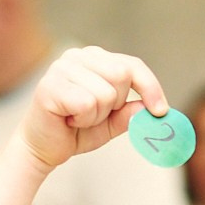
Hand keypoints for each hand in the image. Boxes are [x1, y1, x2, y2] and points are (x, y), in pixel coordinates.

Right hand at [18, 46, 170, 174]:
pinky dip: (83, 119)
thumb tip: (151, 107)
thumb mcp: (111, 123)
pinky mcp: (50, 85)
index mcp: (94, 58)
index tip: (161, 111)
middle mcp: (77, 56)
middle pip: (122, 75)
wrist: (43, 148)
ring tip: (77, 118)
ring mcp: (62, 67)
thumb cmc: (76, 131)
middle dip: (115, 105)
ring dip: (97, 116)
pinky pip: (87, 103)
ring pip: (105, 93)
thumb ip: (131, 113)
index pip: (132, 65)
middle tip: (92, 115)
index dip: (150, 87)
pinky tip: (68, 120)